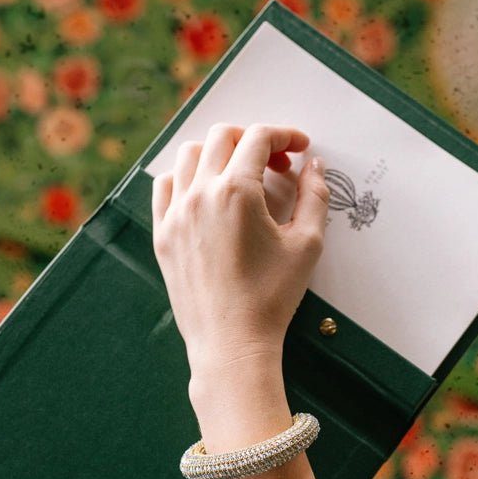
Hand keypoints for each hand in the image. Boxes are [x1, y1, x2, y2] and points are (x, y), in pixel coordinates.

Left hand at [151, 123, 328, 383]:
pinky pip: (165, 186)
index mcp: (237, 192)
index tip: (299, 148)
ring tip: (241, 173)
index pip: (258, 138)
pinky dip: (187, 177)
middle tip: (276, 162)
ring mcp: (176, 214)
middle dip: (253, 139)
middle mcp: (200, 195)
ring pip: (189, 155)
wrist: (232, 343)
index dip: (284, 135)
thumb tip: (314, 166)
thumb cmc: (272, 298)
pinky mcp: (163, 234)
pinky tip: (206, 192)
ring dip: (218, 152)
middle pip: (222, 136)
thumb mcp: (307, 244)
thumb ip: (314, 196)